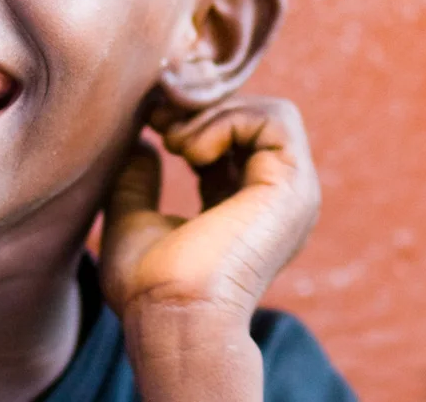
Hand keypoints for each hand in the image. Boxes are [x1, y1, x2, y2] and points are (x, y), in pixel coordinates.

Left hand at [100, 95, 320, 400]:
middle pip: (254, 118)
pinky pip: (274, 119)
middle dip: (203, 105)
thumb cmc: (151, 291)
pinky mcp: (293, 185)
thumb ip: (137, 183)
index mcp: (244, 209)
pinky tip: (190, 150)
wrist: (175, 320)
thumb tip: (142, 145)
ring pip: (269, 112)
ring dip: (214, 112)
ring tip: (176, 141)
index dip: (192, 119)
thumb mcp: (132, 223)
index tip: (150, 120)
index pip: (230, 141)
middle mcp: (276, 200)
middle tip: (157, 116)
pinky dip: (227, 121)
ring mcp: (293, 192)